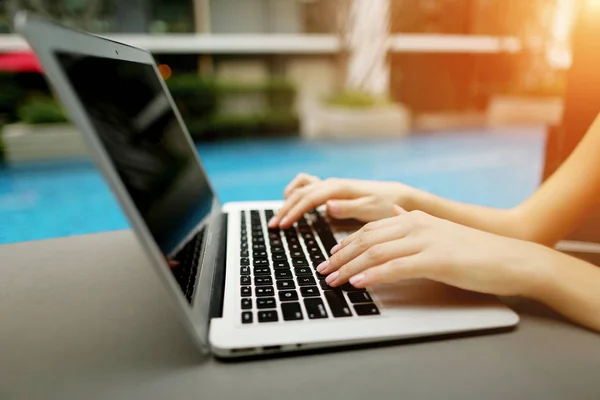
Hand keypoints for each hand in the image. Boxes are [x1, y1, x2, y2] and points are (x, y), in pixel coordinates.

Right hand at [268, 173, 417, 228]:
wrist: (398, 196)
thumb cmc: (386, 205)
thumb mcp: (371, 209)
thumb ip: (348, 208)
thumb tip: (327, 206)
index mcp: (338, 188)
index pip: (309, 198)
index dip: (293, 211)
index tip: (282, 225)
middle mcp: (332, 184)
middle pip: (300, 193)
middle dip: (285, 209)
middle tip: (273, 225)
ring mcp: (331, 186)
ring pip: (301, 188)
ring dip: (288, 200)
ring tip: (281, 216)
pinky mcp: (332, 191)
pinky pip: (308, 187)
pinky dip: (297, 194)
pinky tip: (294, 205)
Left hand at [318, 206, 547, 297]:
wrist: (512, 258)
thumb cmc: (475, 251)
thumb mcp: (439, 232)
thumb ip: (414, 224)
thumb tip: (394, 214)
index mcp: (414, 218)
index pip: (370, 229)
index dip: (346, 244)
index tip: (329, 257)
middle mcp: (416, 224)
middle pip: (366, 239)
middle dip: (340, 256)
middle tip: (322, 271)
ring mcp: (426, 240)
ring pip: (376, 253)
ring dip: (349, 268)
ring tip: (332, 281)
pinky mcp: (436, 260)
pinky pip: (396, 267)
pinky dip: (373, 276)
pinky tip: (358, 284)